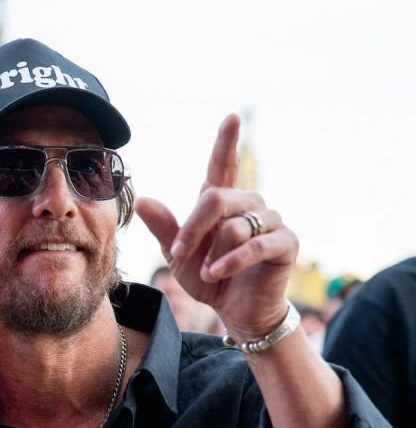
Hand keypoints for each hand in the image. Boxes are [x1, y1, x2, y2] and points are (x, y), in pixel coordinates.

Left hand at [135, 114, 298, 339]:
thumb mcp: (179, 255)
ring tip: (209, 271)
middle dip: (193, 229)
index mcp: (221, 202)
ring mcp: (270, 221)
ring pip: (235, 226)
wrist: (235, 309)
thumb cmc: (208, 276)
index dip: (226, 142)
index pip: (223, 165)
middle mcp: (248, 204)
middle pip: (217, 198)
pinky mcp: (286, 242)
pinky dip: (231, 261)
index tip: (232, 117)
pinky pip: (255, 245)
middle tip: (180, 254)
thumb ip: (164, 228)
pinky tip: (218, 273)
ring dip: (214, 254)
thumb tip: (142, 200)